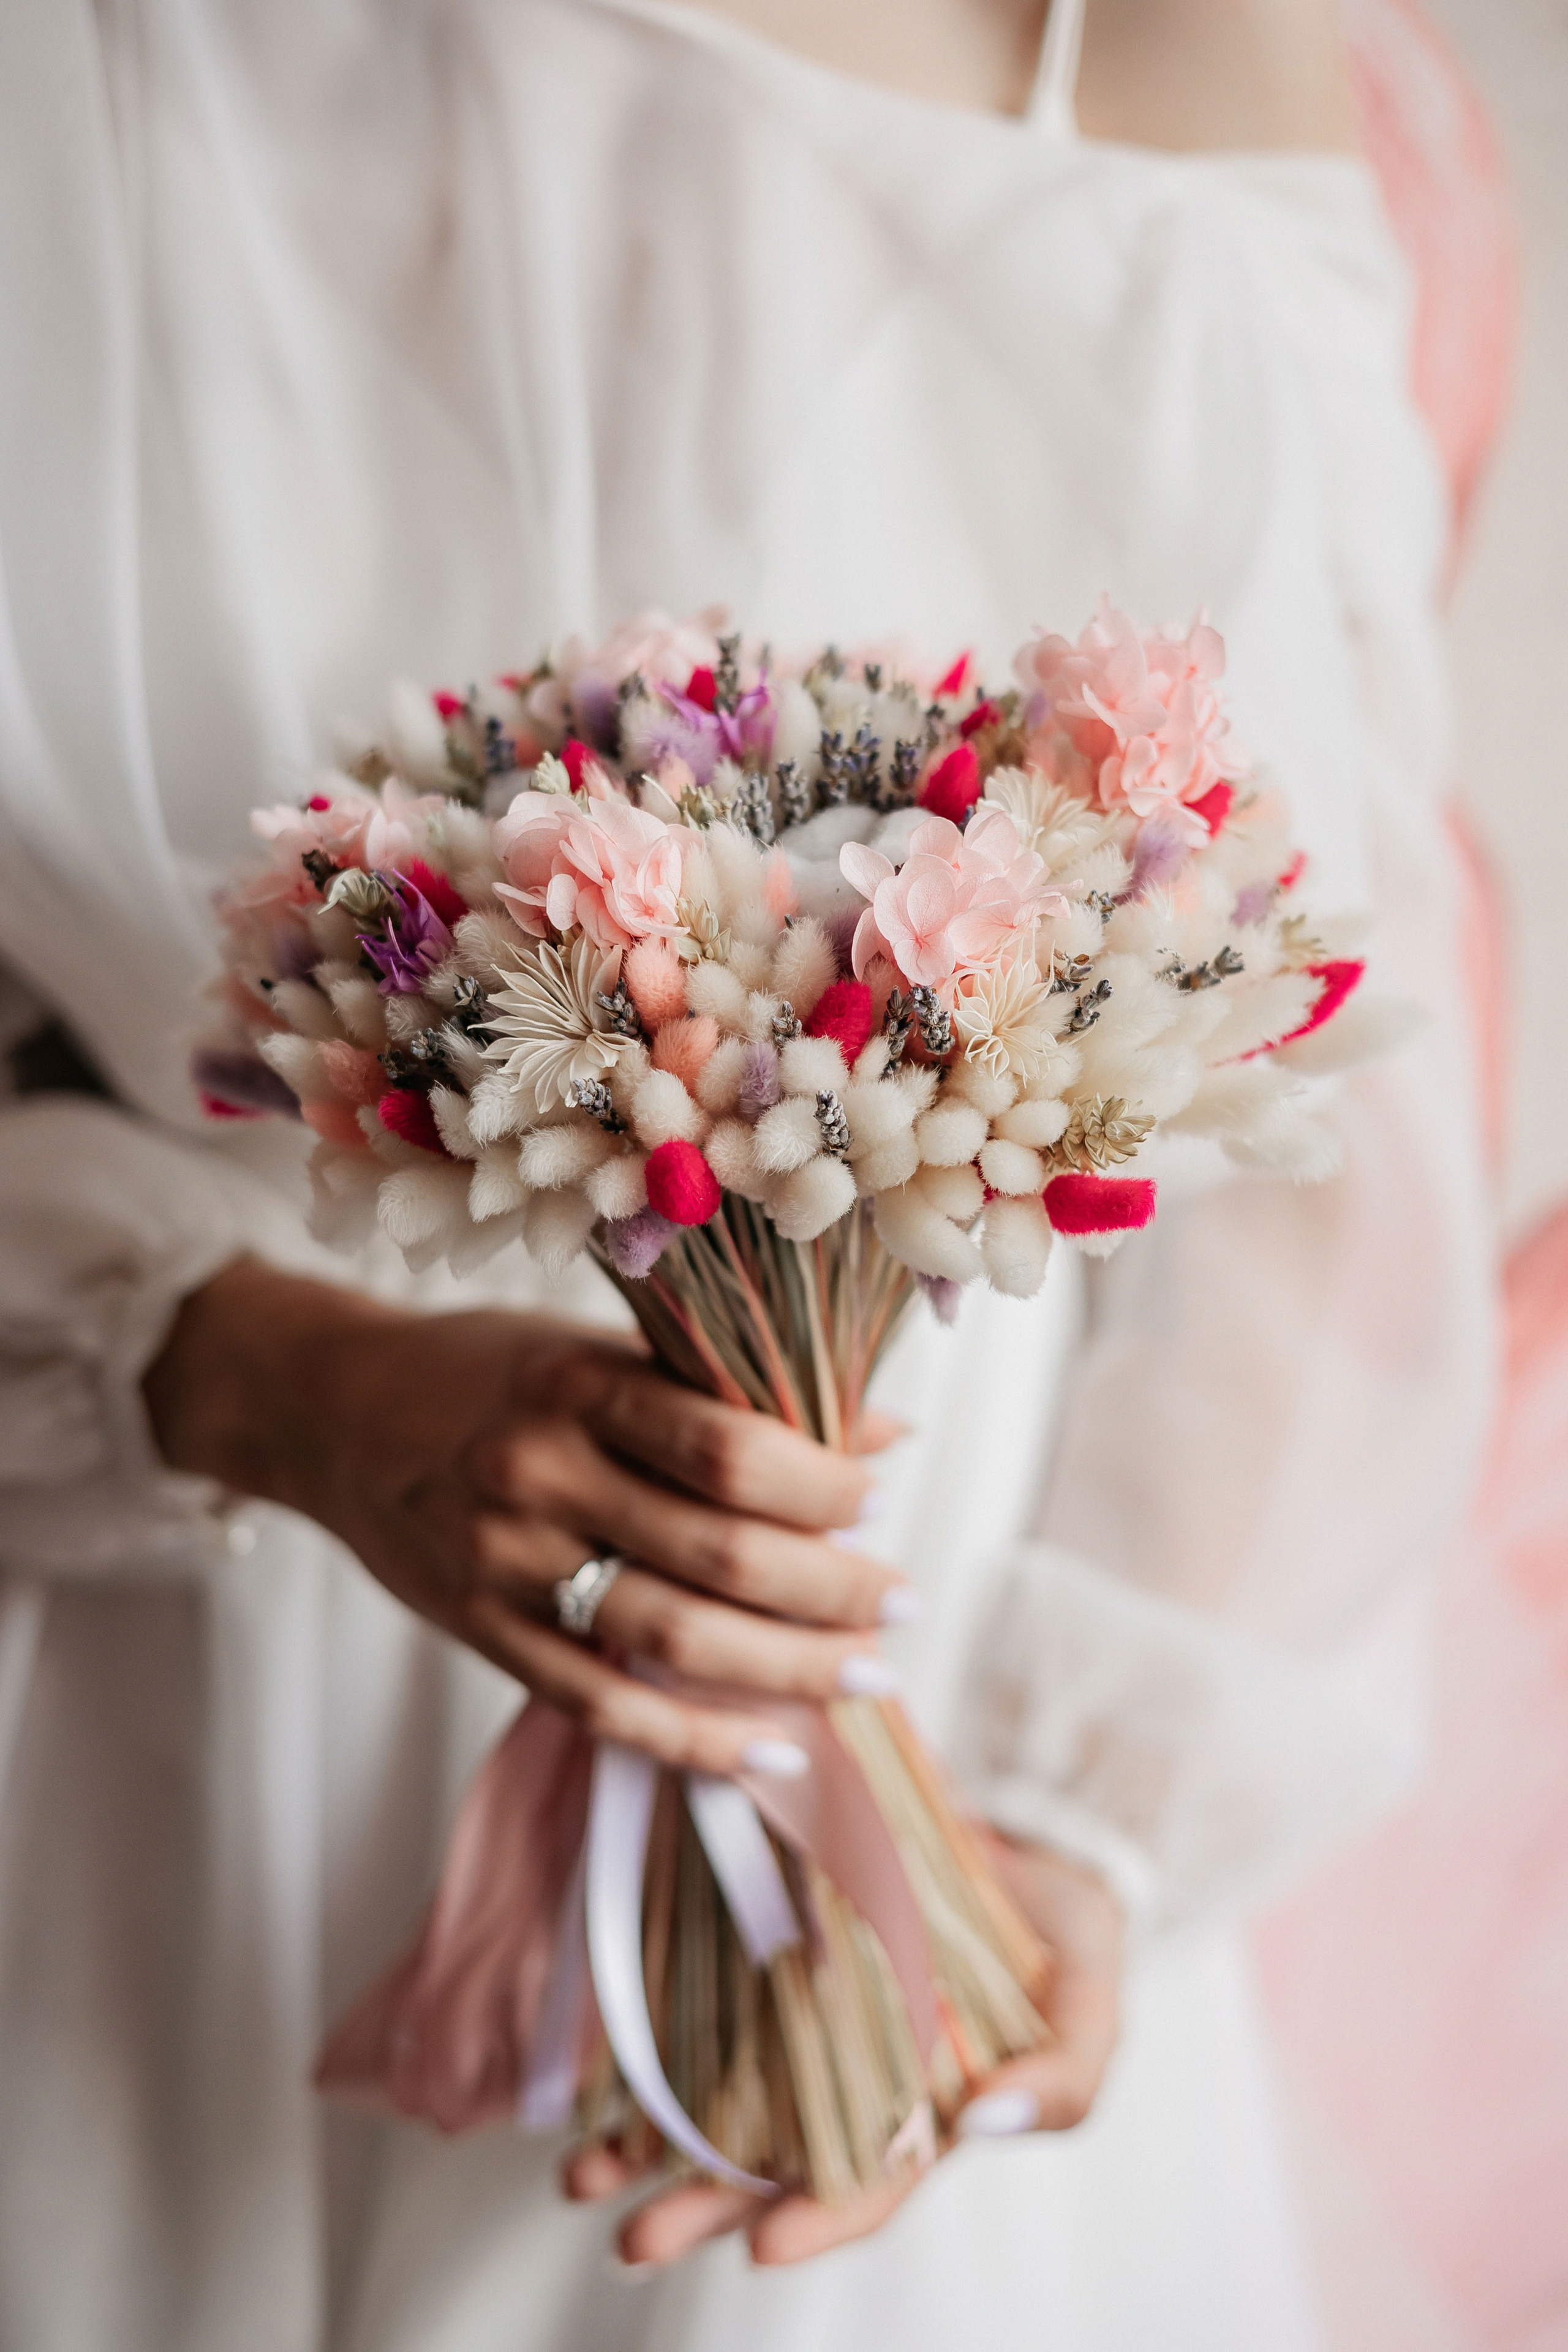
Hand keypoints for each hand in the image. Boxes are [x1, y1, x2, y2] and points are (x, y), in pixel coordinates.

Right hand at [144, 1256, 909, 1776]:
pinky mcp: (480, 1633)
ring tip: (866, 1674)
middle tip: (901, 1603)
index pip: (728, 1448)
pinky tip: (768, 1749)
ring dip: (788, 1669)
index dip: (824, 1485)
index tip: (877, 1499)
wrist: (325, 1412)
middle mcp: (538, 1474)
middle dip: (832, 1590)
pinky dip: (694, 1740)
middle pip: (718, 1554)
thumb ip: (723, 1394)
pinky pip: (602, 1708)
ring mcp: (503, 1563)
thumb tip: (884, 1433)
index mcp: (576, 1383)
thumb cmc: (484, 1369)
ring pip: (673, 1640)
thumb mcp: (594, 1347)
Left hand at [565, 1837, 1123, 2264]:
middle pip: (771, 2161)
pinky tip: (591, 2069)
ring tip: (581, 2177)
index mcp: (930, 2112)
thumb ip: (1060, 2082)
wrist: (1035, 1835)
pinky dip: (651, 2039)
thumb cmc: (1070, 1937)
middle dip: (699, 2209)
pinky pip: (706, 2002)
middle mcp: (856, 2077)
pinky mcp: (776, 1945)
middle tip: (631, 2238)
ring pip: (721, 2098)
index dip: (819, 2219)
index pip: (869, 2183)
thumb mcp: (1092, 2010)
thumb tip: (986, 2120)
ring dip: (650, 2146)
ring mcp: (812, 2015)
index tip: (761, 2247)